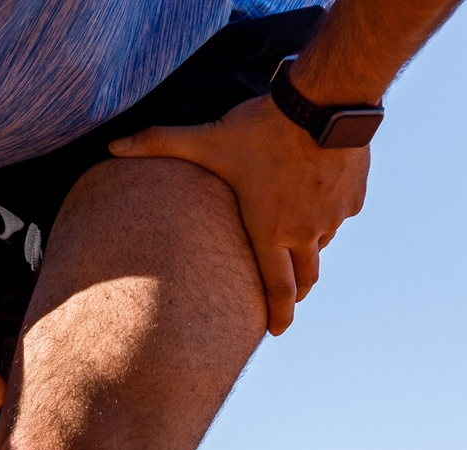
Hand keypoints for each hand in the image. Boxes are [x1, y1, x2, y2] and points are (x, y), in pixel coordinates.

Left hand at [109, 94, 368, 334]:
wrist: (327, 100)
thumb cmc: (262, 126)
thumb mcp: (206, 138)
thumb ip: (157, 143)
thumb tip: (112, 145)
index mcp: (270, 231)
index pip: (277, 289)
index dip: (278, 314)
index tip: (276, 331)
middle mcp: (306, 232)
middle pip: (306, 277)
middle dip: (297, 292)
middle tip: (290, 301)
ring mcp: (334, 217)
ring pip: (322, 242)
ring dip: (309, 247)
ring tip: (296, 243)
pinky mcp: (354, 198)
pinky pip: (340, 215)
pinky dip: (327, 214)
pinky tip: (317, 200)